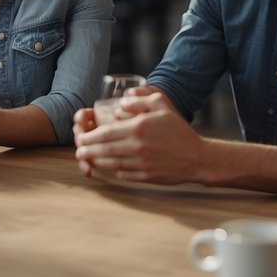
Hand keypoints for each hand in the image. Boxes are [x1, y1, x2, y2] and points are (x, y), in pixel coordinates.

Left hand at [73, 92, 202, 184]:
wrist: (197, 158)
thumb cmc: (178, 130)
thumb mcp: (162, 106)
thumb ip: (140, 100)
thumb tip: (121, 102)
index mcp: (139, 127)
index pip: (106, 133)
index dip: (90, 137)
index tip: (82, 138)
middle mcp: (137, 146)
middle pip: (104, 149)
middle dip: (88, 151)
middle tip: (79, 151)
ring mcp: (141, 163)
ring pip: (111, 163)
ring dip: (96, 162)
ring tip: (87, 160)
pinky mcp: (146, 177)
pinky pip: (124, 174)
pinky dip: (113, 171)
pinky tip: (108, 168)